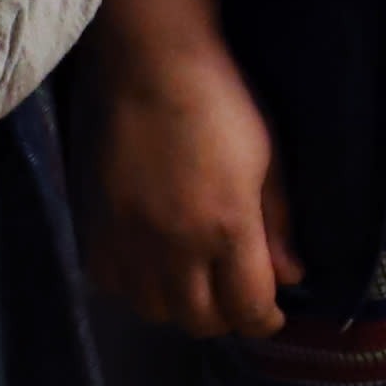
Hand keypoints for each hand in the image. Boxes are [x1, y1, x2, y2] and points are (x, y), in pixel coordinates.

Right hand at [82, 0, 297, 340]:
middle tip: (237, 296)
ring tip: (196, 283)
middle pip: (199, 320)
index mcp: (227, 228)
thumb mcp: (269, 160)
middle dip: (226, 317)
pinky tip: (153, 266)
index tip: (272, 313)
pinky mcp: (93, 230)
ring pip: (154, 311)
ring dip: (180, 307)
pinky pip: (112, 287)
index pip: (247, 308)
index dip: (264, 320)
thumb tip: (292, 276)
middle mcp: (174, 248)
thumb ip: (278, 225)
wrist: (150, 65)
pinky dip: (137, 289)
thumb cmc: (224, 102)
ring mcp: (128, 242)